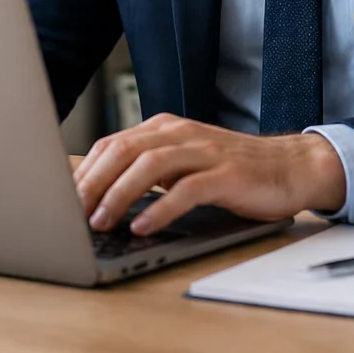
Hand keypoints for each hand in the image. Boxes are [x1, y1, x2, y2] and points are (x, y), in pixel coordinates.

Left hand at [73, 113, 345, 235]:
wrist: (290, 166)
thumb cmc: (232, 170)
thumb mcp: (184, 162)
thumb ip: (149, 170)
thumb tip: (100, 194)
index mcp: (165, 127)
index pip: (112, 144)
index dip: (85, 172)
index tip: (63, 199)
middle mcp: (181, 133)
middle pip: (124, 150)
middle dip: (93, 183)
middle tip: (72, 213)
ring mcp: (204, 151)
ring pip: (150, 166)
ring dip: (120, 195)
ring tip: (101, 222)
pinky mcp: (226, 174)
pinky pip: (186, 189)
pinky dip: (161, 209)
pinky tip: (143, 227)